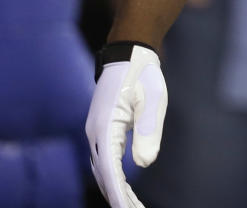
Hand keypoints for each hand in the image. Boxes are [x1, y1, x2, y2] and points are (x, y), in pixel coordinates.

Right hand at [85, 43, 166, 207]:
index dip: (118, 193)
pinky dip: (112, 175)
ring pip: (101, 168)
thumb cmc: (143, 74)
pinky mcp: (100, 128)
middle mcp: (94, 132)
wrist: (130, 53)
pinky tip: (123, 187)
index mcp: (105, 126)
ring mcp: (95, 130)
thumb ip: (147, 131)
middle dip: (117, 196)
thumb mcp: (152, 100)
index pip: (109, 168)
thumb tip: (143, 164)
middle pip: (103, 173)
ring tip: (131, 206)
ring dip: (114, 188)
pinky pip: (104, 158)